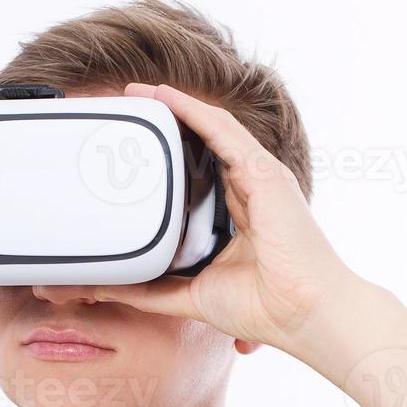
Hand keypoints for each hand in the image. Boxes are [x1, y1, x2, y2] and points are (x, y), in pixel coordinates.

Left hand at [34, 83, 367, 353]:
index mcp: (237, 217)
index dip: (168, 158)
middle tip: (127, 110)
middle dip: (168, 126)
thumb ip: (150, 290)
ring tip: (139, 93)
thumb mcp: (191, 295)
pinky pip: (223, 130)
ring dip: (174, 107)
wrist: (302, 312)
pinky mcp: (264, 171)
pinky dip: (193, 110)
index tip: (132, 151)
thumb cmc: (264, 307)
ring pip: (212, 129)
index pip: (199, 175)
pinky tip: (165, 97)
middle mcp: (250, 191)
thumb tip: (104, 288)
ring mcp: (259, 178)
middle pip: (204, 146)